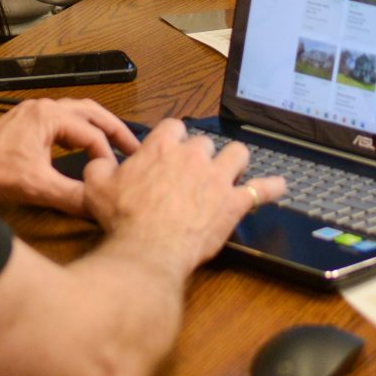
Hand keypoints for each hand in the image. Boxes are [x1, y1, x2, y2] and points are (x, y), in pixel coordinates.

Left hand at [0, 98, 139, 213]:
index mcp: (48, 116)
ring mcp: (33, 113)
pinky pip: (63, 120)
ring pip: (77, 112)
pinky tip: (84, 146)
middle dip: (114, 129)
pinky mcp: (26, 123)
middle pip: (91, 112)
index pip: (92, 133)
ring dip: (98, 127)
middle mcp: (43, 108)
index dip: (107, 155)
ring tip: (117, 143)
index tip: (113, 175)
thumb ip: (74, 196)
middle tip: (135, 147)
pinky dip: (80, 130)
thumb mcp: (38, 187)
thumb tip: (101, 206)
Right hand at [83, 119, 285, 276]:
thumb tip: (101, 161)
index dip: (174, 138)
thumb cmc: (123, 219)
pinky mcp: (234, 202)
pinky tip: (279, 186)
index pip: (174, 126)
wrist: (149, 249)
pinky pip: (261, 189)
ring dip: (234, 161)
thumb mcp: (96, 188)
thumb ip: (99, 167)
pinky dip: (271, 187)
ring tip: (230, 172)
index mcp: (162, 147)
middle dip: (201, 155)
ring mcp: (217, 178)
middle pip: (205, 142)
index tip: (171, 149)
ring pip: (237, 154)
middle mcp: (193, 156)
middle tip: (193, 173)